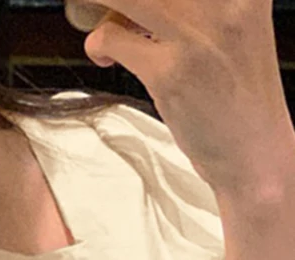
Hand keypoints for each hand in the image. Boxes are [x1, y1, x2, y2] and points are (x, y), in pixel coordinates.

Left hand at [82, 0, 294, 196]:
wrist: (254, 151)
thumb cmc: (236, 92)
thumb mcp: (231, 26)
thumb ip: (192, 5)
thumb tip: (130, 1)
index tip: (131, 5)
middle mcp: (223, 1)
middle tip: (111, 8)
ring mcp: (195, 33)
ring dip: (101, 5)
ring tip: (106, 24)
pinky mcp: (169, 71)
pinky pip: (110, 36)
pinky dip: (98, 43)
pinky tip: (106, 55)